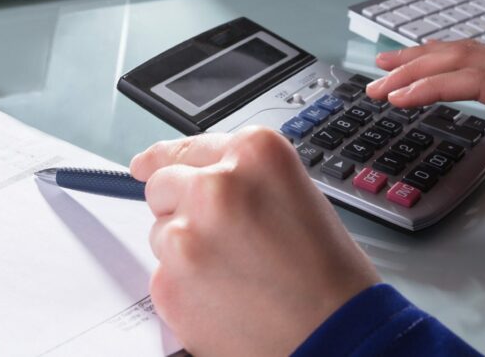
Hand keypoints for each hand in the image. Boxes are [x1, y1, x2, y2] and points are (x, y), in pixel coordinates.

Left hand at [130, 128, 378, 356]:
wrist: (339, 338)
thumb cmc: (328, 275)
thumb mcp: (294, 196)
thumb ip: (242, 179)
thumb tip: (192, 176)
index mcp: (253, 155)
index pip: (187, 148)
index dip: (165, 159)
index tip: (145, 164)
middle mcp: (216, 186)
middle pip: (162, 185)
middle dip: (180, 207)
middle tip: (219, 239)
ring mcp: (187, 234)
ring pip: (160, 232)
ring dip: (185, 249)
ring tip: (236, 274)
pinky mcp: (168, 282)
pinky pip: (161, 275)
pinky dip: (184, 288)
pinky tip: (224, 298)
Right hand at [367, 40, 484, 224]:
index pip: (477, 81)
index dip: (431, 86)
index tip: (396, 97)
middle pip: (467, 58)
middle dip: (415, 68)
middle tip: (374, 86)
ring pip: (474, 50)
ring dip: (426, 55)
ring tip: (387, 63)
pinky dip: (449, 54)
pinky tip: (434, 60)